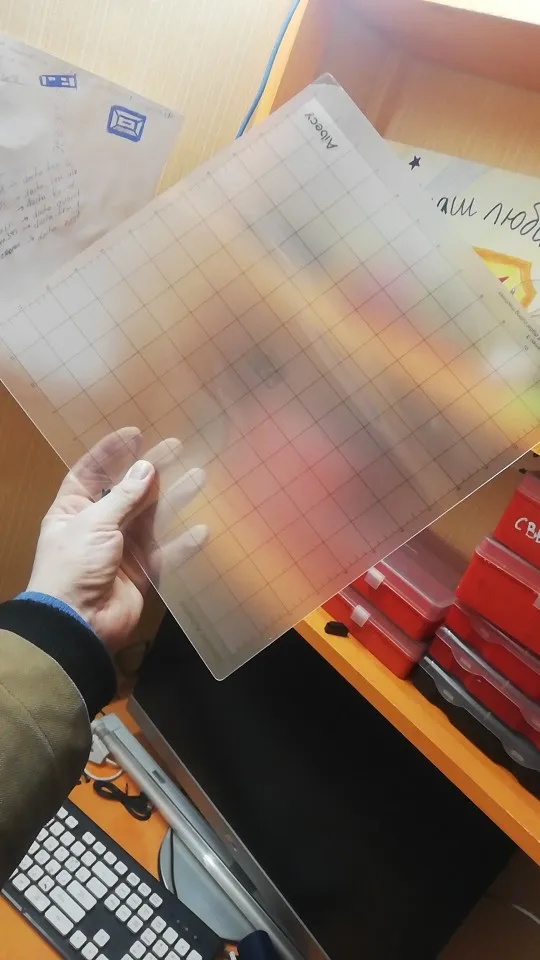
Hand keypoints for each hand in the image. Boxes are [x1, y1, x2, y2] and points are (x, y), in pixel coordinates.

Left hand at [27, 428, 207, 652]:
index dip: (111, 452)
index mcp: (73, 509)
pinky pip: (166, 554)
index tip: (136, 434)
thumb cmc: (74, 565)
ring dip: (174, 499)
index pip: (91, 472)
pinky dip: (183, 544)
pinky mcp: (141, 573)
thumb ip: (124, 496)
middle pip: (128, 491)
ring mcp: (121, 549)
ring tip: (199, 476)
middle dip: (151, 470)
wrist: (77, 623)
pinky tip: (202, 529)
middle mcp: (97, 525)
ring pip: (152, 518)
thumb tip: (147, 467)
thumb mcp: (94, 523)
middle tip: (177, 447)